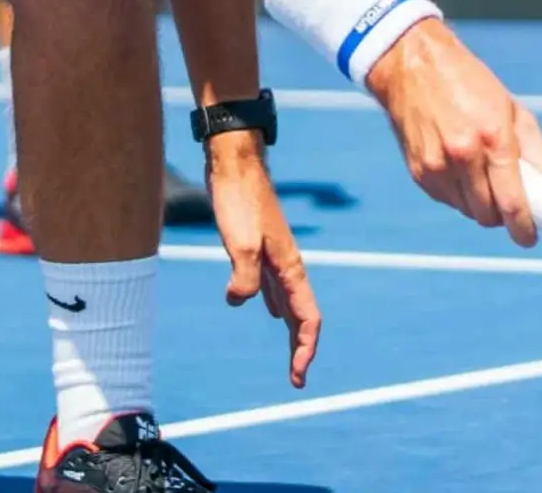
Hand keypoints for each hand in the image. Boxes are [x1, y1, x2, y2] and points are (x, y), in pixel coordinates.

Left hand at [207, 132, 320, 387]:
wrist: (233, 162)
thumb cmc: (238, 199)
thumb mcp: (239, 241)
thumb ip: (244, 276)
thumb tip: (239, 302)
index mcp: (290, 267)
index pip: (308, 318)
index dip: (305, 349)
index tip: (297, 376)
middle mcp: (287, 265)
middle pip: (301, 315)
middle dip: (300, 348)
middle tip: (296, 379)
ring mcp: (273, 255)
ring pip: (287, 301)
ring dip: (289, 329)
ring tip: (288, 353)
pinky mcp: (257, 246)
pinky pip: (271, 285)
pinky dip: (271, 303)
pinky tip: (263, 309)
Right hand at [366, 20, 541, 245]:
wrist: (411, 63)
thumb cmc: (468, 83)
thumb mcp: (512, 110)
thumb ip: (538, 155)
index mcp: (493, 138)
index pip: (512, 203)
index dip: (524, 228)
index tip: (529, 237)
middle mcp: (463, 155)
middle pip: (489, 215)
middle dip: (502, 214)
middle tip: (507, 198)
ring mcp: (436, 165)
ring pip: (467, 211)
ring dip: (479, 203)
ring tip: (480, 174)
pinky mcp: (417, 171)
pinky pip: (446, 200)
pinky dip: (457, 193)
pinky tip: (457, 167)